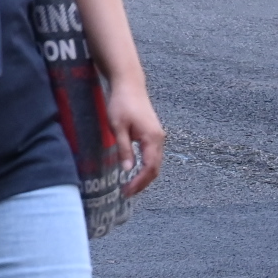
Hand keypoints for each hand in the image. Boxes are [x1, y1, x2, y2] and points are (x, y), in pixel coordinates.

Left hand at [106, 80, 166, 196]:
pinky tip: (134, 171)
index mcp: (152, 138)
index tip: (127, 191)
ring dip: (144, 176)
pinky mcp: (153, 134)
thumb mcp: (117, 127)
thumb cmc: (121, 103)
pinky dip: (145, 166)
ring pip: (155, 162)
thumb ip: (124, 148)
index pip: (150, 168)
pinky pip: (152, 155)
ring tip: (130, 186)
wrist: (129, 84)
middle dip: (142, 183)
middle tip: (127, 193)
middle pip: (155, 168)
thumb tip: (128, 170)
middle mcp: (159, 139)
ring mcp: (158, 136)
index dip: (139, 182)